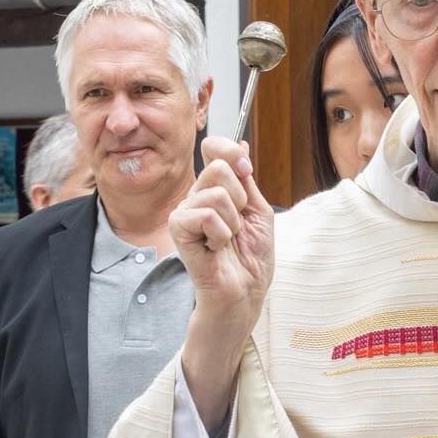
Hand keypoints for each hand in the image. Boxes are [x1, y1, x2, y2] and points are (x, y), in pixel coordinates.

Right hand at [169, 141, 276, 427]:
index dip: (229, 150)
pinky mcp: (179, 231)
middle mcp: (195, 197)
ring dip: (233, 220)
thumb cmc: (251, 258)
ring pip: (215, 191)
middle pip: (219, 167)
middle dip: (240, 197)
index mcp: (214, 189)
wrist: (245, 293)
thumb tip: (239, 144)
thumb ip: (246, 178)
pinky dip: (221, 232)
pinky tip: (216, 248)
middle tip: (238, 225)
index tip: (245, 169)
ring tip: (228, 241)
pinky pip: (206, 213)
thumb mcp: (258, 211)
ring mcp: (184, 213)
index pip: (214, 148)